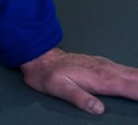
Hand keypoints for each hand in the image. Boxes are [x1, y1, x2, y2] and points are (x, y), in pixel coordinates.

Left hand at [20, 47, 137, 114]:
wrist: (40, 58)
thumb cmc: (48, 75)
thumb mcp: (58, 88)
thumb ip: (78, 97)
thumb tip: (98, 110)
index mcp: (101, 78)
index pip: (132, 88)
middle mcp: (108, 70)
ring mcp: (108, 66)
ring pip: (136, 74)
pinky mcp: (106, 66)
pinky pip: (130, 72)